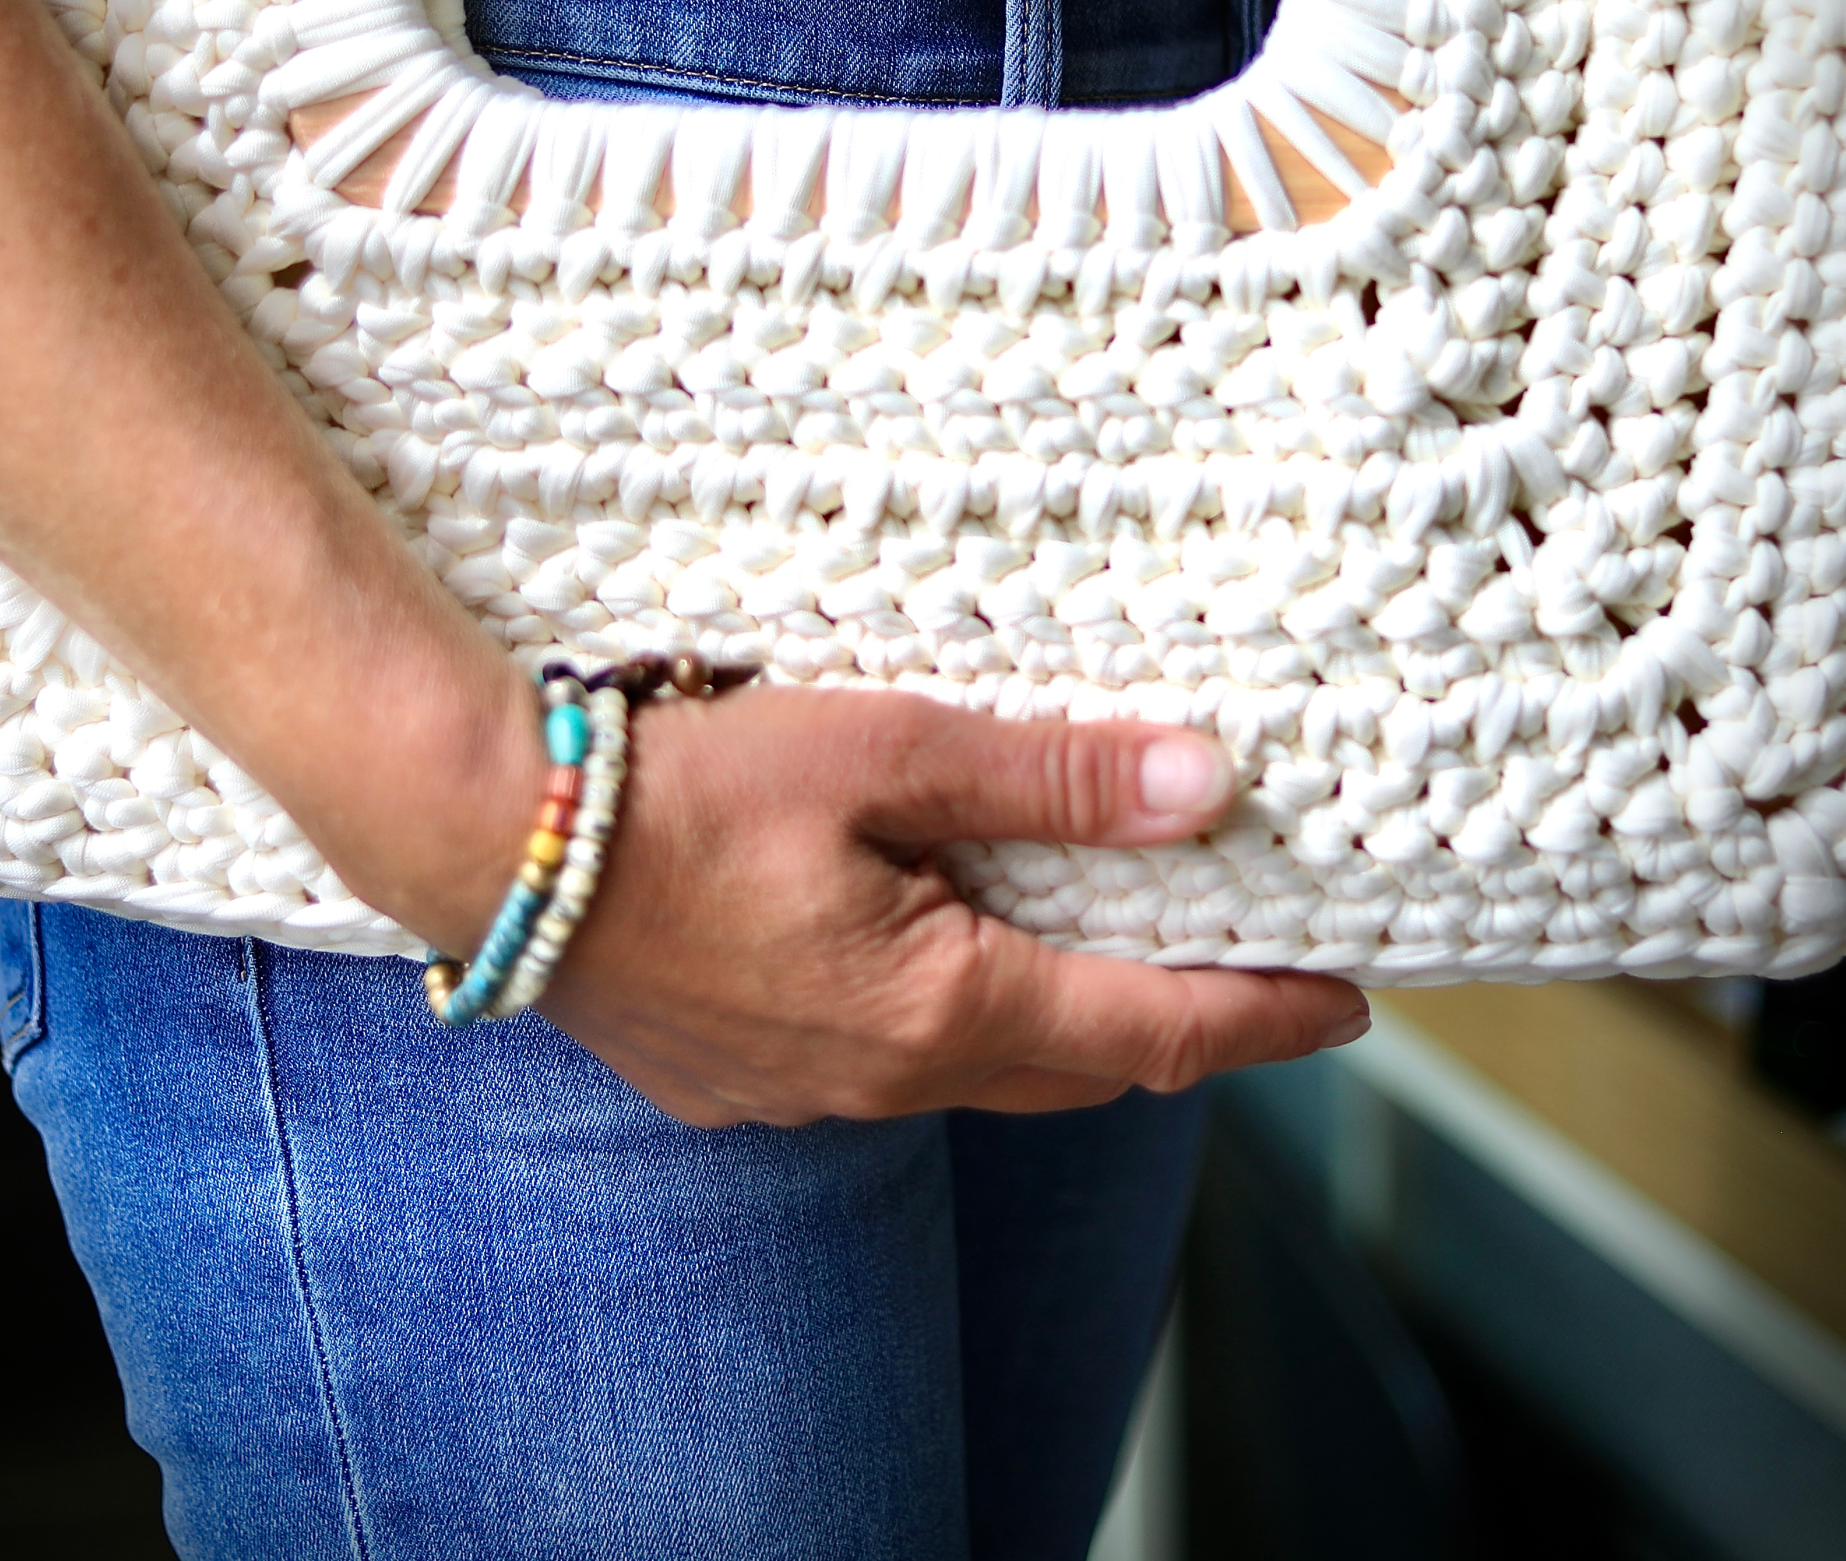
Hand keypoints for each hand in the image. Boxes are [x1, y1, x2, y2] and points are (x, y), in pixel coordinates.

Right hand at [534, 682, 1370, 1127]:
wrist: (494, 846)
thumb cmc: (687, 789)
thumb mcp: (884, 751)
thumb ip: (1047, 776)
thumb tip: (1203, 788)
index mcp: (942, 1004)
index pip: (1155, 1032)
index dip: (1265, 1017)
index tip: (1351, 1002)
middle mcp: (888, 1080)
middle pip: (1081, 1069)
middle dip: (1178, 1027)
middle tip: (1249, 968)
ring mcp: (810, 1095)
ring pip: (984, 1072)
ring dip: (1062, 1021)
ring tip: (1108, 946)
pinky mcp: (745, 1083)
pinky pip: (890, 1071)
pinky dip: (957, 1020)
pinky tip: (937, 954)